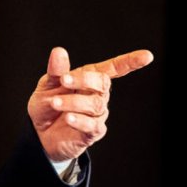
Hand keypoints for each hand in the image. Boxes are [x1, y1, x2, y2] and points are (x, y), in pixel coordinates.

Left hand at [28, 47, 153, 161]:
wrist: (39, 134)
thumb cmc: (47, 105)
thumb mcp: (47, 85)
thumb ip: (56, 71)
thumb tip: (59, 51)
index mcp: (89, 78)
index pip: (114, 68)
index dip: (130, 62)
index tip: (147, 56)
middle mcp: (97, 95)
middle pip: (103, 84)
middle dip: (85, 80)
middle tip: (64, 80)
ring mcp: (97, 114)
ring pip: (96, 105)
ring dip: (74, 102)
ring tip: (55, 102)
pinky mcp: (93, 132)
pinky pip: (93, 125)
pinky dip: (79, 120)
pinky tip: (68, 118)